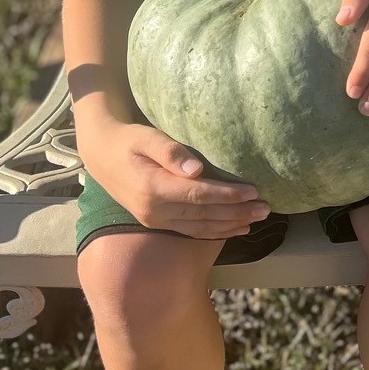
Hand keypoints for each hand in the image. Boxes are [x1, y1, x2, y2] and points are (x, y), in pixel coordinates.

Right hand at [82, 117, 267, 238]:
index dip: (228, 195)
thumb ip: (171, 152)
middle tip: (267, 208)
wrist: (101, 154)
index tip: (254, 191)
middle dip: (238, 212)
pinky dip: (216, 232)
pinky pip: (191, 232)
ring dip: (231, 225)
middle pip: (204, 215)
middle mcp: (155, 210)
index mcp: (153, 188)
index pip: (199, 195)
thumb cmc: (128, 140)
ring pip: (201, 228)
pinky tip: (235, 229)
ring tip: (258, 219)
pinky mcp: (157, 223)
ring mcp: (155, 220)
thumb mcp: (147, 137)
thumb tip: (195, 169)